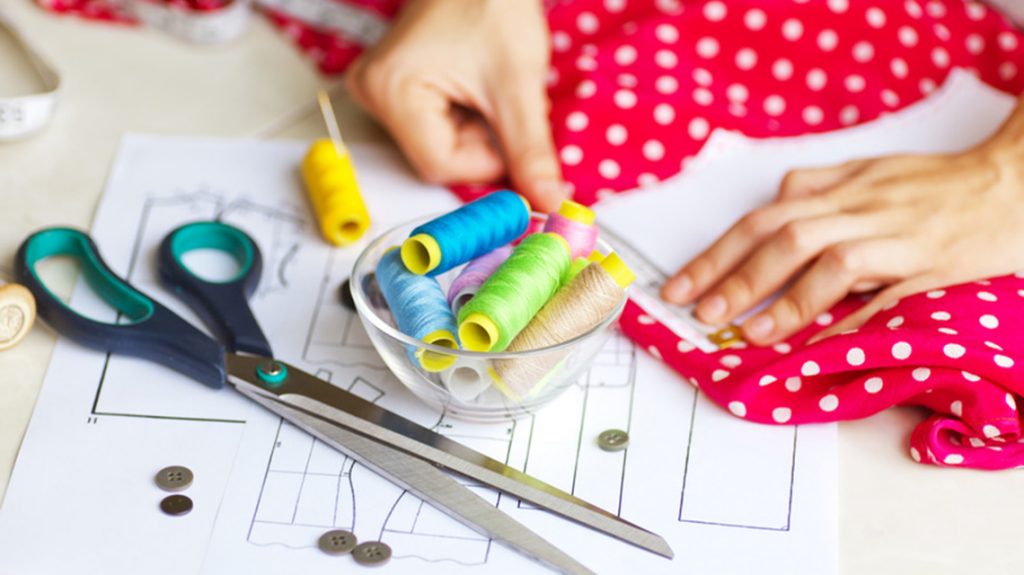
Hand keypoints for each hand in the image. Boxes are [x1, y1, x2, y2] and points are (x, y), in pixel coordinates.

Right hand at [345, 0, 566, 211]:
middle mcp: (374, 94)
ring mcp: (382, 91)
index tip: (515, 137)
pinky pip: (436, 128)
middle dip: (483, 142)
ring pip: (440, 146)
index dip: (488, 160)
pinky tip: (474, 87)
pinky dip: (466, 119)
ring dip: (477, 131)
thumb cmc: (491, 1)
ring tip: (487, 86)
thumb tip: (548, 200)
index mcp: (391, 89)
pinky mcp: (396, 89)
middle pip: (439, 158)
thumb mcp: (518, 82)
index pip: (441, 165)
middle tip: (502, 102)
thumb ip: (532, 149)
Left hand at [661, 117, 1023, 345]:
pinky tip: (823, 342)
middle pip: (783, 236)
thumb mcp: (870, 170)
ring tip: (750, 332)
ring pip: (830, 258)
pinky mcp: (932, 263)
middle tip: (697, 311)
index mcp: (840, 188)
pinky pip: (888, 290)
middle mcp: (861, 206)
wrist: (1013, 179)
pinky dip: (852, 314)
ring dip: (785, 297)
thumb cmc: (936, 181)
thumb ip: (821, 186)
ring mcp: (897, 234)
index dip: (717, 253)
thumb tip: (775, 199)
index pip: (763, 219)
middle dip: (733, 276)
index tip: (680, 285)